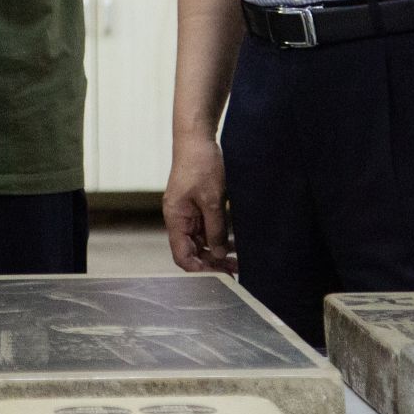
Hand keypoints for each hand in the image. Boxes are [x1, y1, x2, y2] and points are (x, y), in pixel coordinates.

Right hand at [162, 138, 236, 273]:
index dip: (199, 269)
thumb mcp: (212, 200)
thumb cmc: (200, 164)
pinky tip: (235, 242)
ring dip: (218, 251)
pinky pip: (207, 228)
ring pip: (201, 241)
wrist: (196, 138)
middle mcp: (179, 218)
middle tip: (234, 270)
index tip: (219, 275)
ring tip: (238, 259)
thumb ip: (215, 229)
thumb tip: (218, 254)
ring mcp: (188, 213)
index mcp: (175, 218)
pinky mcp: (197, 206)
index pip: (182, 255)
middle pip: (192, 251)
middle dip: (212, 262)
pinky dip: (219, 236)